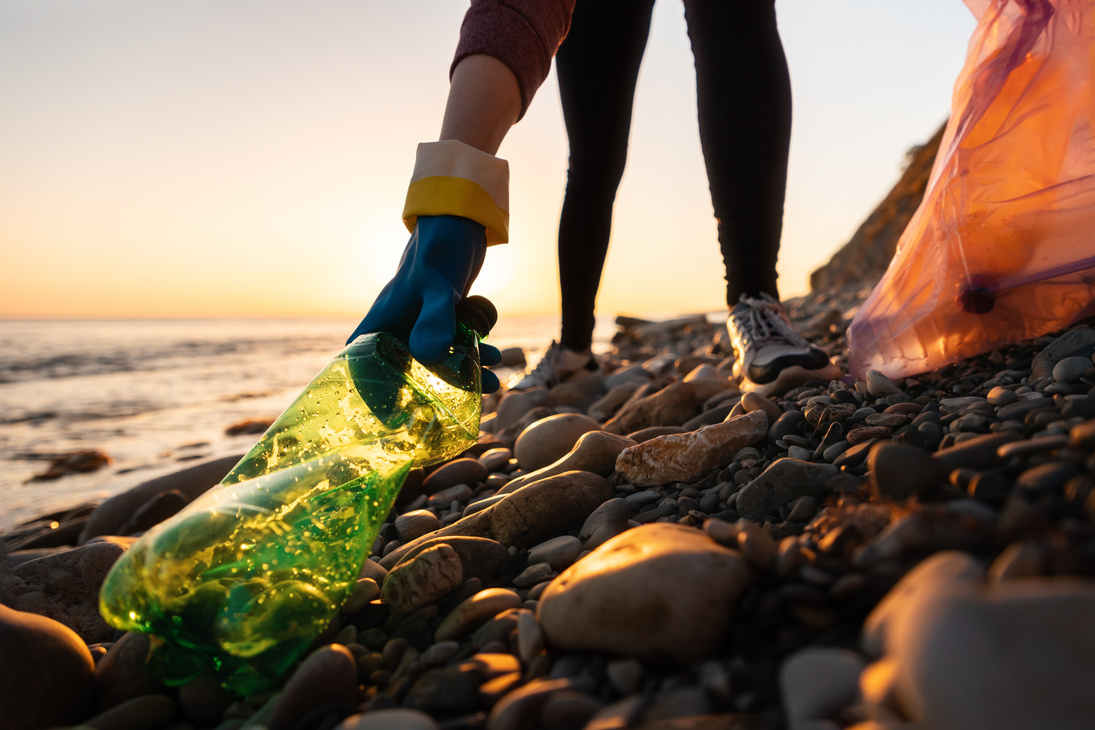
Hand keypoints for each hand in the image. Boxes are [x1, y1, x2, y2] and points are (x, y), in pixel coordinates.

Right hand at [348, 214, 501, 392]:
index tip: (391, 417)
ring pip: (436, 362)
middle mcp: (396, 328)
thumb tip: (433, 357)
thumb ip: (436, 321)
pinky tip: (495, 357)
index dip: (371, 394)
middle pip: (405, 373)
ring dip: (465, 373)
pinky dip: (473, 354)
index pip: (362, 367)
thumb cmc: (439, 253)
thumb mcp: (438, 289)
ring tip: (493, 382)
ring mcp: (419, 324)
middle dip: (432, 393)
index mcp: (381, 325)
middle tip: (457, 408)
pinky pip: (454, 346)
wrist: (460, 225)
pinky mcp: (441, 319)